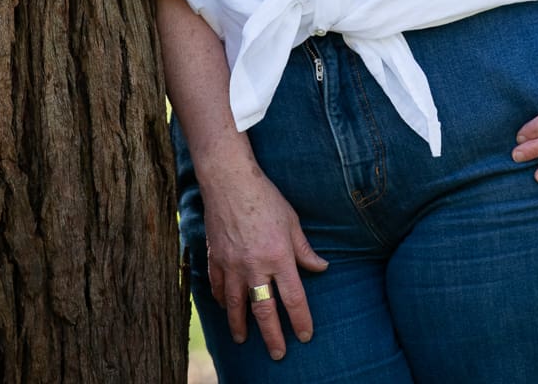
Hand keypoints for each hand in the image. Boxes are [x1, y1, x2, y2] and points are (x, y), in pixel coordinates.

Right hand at [202, 167, 328, 360]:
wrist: (230, 182)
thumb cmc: (266, 198)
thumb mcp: (292, 221)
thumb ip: (305, 249)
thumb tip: (322, 268)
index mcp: (279, 256)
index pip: (293, 298)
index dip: (300, 320)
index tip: (305, 336)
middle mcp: (255, 266)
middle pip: (264, 310)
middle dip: (272, 336)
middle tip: (278, 354)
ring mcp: (232, 265)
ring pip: (236, 306)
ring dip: (241, 325)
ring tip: (245, 340)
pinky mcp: (215, 259)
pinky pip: (217, 289)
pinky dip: (221, 301)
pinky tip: (225, 308)